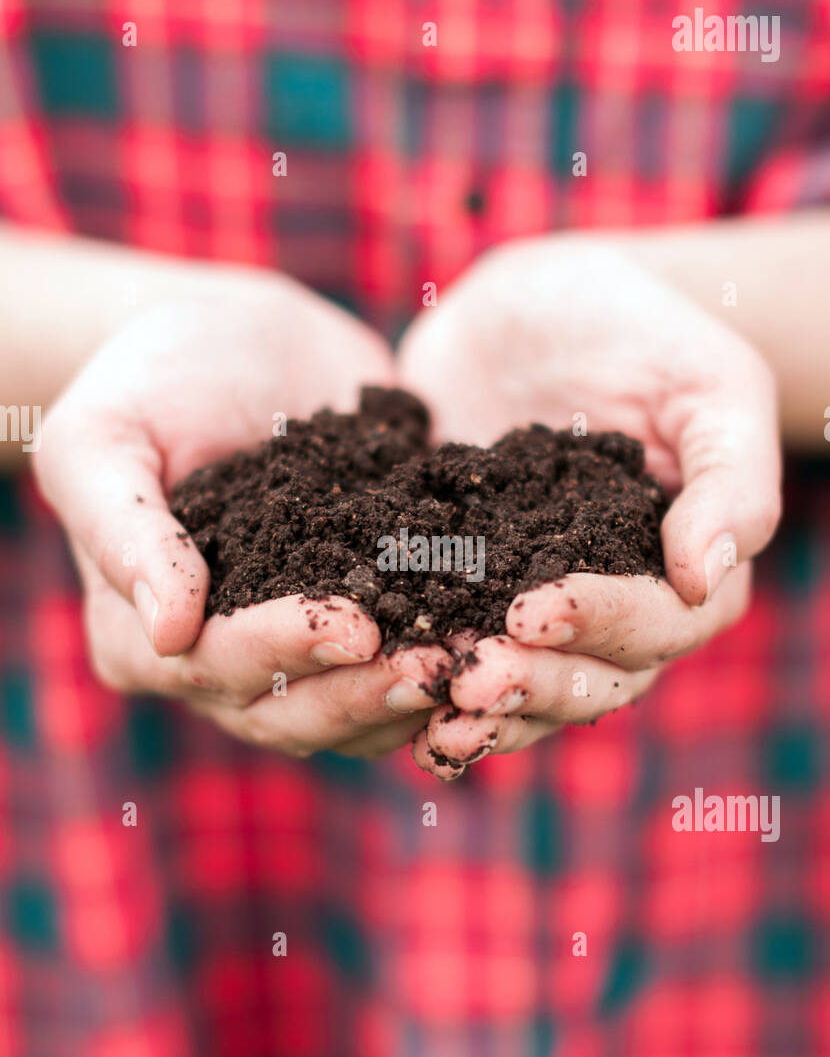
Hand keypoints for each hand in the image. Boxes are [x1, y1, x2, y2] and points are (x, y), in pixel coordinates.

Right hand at [36, 272, 444, 758]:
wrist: (240, 344)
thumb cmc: (151, 379)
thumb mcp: (104, 437)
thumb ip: (125, 529)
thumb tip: (170, 630)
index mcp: (140, 639)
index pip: (214, 666)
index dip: (285, 650)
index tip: (356, 624)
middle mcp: (216, 670)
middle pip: (290, 711)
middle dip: (366, 691)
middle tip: (439, 662)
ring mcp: (293, 659)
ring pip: (353, 712)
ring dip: (416, 695)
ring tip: (481, 663)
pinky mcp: (359, 632)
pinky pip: (398, 674)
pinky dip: (447, 666)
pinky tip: (500, 644)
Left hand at [398, 236, 781, 775]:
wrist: (535, 308)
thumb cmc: (642, 332)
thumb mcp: (710, 382)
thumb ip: (729, 478)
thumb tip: (704, 577)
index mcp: (690, 573)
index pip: (658, 625)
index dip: (598, 625)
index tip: (531, 610)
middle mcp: (621, 613)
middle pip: (592, 681)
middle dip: (531, 686)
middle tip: (470, 676)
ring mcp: (543, 615)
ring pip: (527, 691)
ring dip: (481, 712)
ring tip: (430, 719)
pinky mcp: (473, 600)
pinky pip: (460, 660)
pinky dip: (431, 690)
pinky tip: (388, 698)